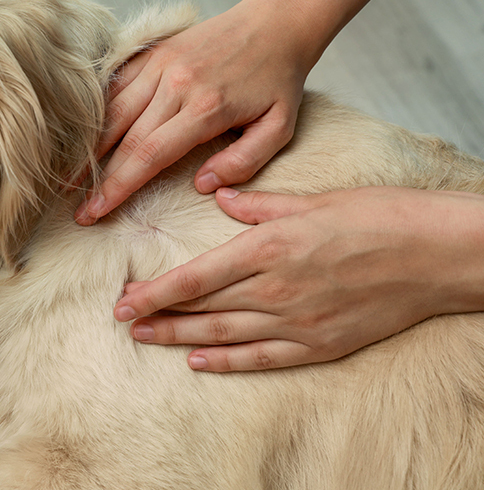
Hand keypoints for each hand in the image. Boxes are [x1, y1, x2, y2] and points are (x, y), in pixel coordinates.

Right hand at [74, 0, 309, 225]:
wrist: (277, 22)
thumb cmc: (279, 80)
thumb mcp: (279, 128)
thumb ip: (244, 162)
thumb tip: (202, 186)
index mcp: (205, 108)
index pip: (149, 155)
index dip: (118, 187)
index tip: (96, 211)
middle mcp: (176, 84)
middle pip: (124, 139)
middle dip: (98, 179)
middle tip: (79, 210)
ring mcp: (161, 65)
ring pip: (113, 112)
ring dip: (89, 149)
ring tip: (70, 178)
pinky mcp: (154, 53)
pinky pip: (117, 86)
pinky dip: (98, 113)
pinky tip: (86, 138)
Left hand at [114, 186, 483, 371]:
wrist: (434, 254)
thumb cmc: (376, 217)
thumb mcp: (311, 200)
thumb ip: (258, 205)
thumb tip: (220, 197)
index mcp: (269, 248)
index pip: (195, 276)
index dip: (155, 292)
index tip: (123, 300)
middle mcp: (275, 289)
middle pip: (202, 307)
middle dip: (158, 314)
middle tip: (124, 320)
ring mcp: (296, 322)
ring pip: (223, 334)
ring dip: (180, 338)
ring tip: (147, 339)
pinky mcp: (318, 345)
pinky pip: (262, 358)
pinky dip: (227, 361)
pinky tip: (198, 361)